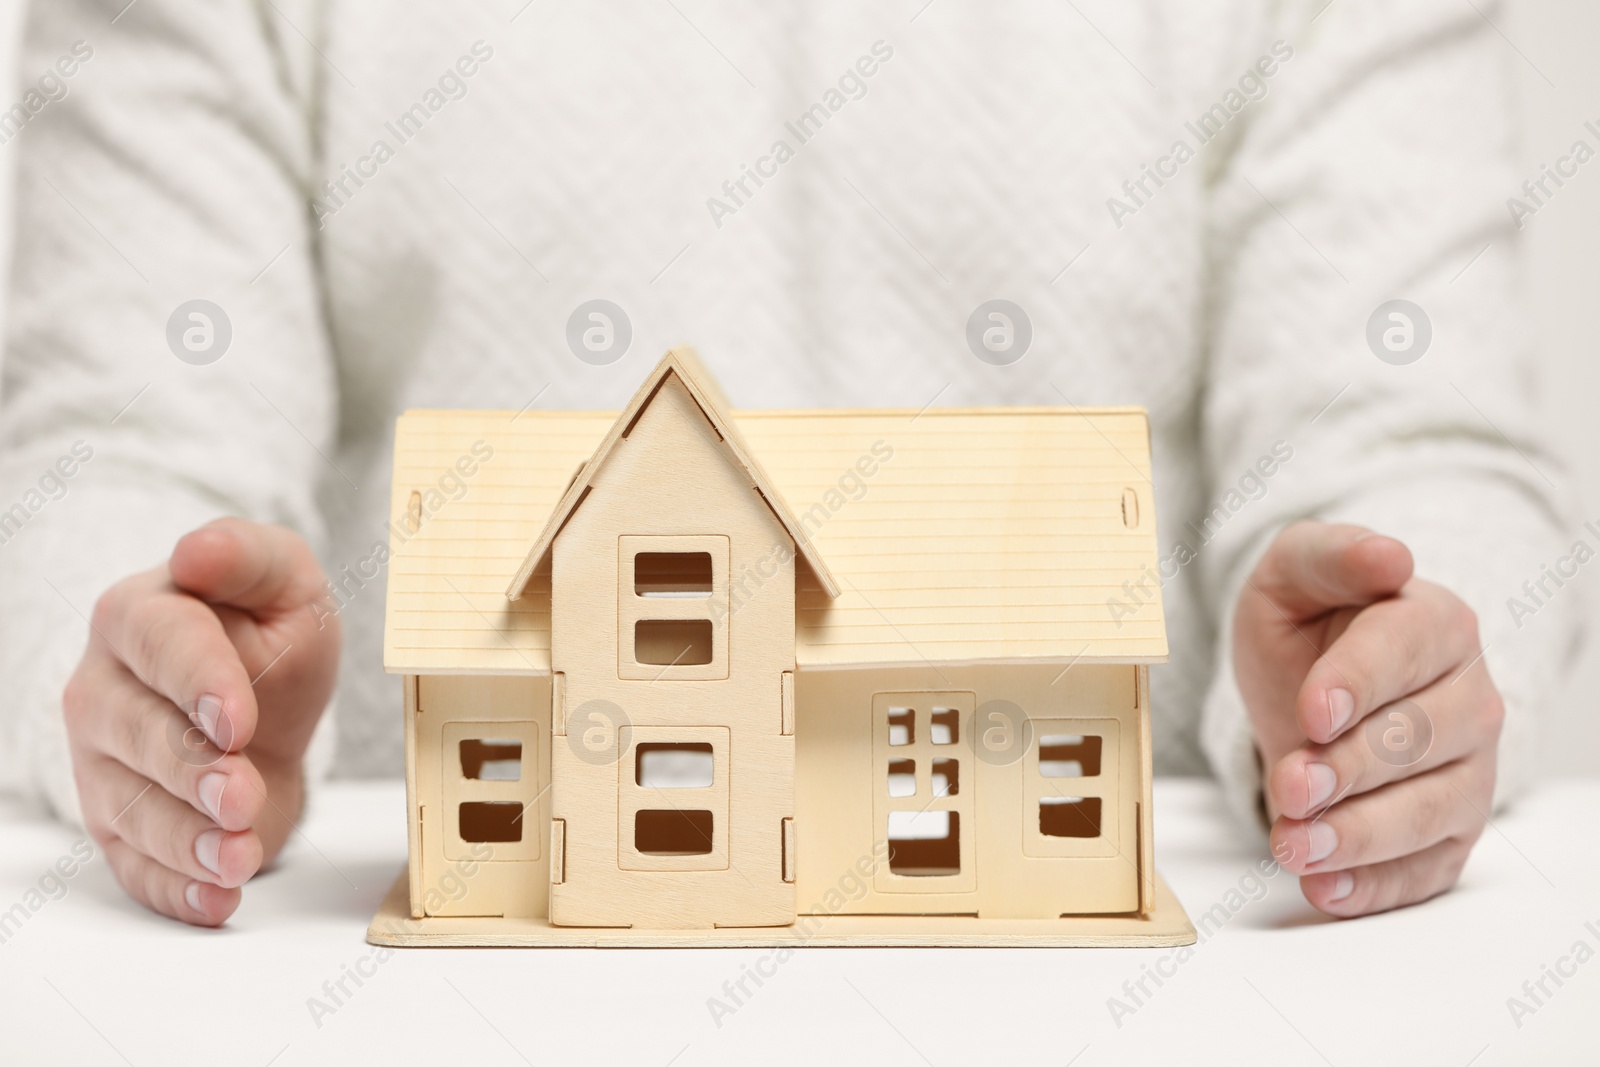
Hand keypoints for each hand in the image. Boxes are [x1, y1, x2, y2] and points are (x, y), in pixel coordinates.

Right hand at [63, 518, 339, 925]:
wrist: (263, 705)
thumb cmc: (267, 635)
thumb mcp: (285, 584)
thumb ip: (250, 559)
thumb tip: (199, 550)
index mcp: (139, 616)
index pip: (160, 645)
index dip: (197, 682)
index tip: (235, 717)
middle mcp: (105, 691)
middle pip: (136, 735)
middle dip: (191, 771)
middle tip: (241, 794)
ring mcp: (104, 764)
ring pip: (132, 809)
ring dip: (187, 841)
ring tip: (238, 856)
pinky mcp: (121, 826)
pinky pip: (135, 867)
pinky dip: (176, 890)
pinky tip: (217, 898)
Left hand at [1233, 521, 1502, 917]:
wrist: (1312, 688)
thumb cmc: (1309, 627)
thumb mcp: (1293, 577)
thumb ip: (1328, 557)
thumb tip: (1389, 556)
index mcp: (1436, 623)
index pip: (1405, 651)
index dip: (1358, 684)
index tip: (1312, 712)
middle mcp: (1468, 698)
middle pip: (1419, 740)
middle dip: (1351, 769)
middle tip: (1291, 787)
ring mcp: (1467, 770)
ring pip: (1430, 811)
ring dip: (1360, 836)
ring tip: (1294, 846)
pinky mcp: (1451, 831)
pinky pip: (1428, 869)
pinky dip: (1378, 886)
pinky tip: (1326, 889)